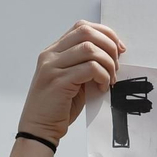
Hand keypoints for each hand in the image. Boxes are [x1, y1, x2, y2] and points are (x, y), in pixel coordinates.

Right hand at [18, 21, 124, 144]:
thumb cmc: (57, 107)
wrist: (38, 129)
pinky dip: (102, 76)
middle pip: (86, 33)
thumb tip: (111, 54)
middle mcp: (50, 55)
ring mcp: (52, 67)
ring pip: (90, 49)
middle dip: (109, 46)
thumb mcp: (71, 78)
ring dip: (107, 63)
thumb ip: (84, 63)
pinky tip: (101, 87)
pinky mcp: (58, 82)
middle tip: (116, 65)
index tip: (118, 49)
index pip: (82, 27)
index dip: (105, 34)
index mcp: (53, 51)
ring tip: (109, 79)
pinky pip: (90, 68)